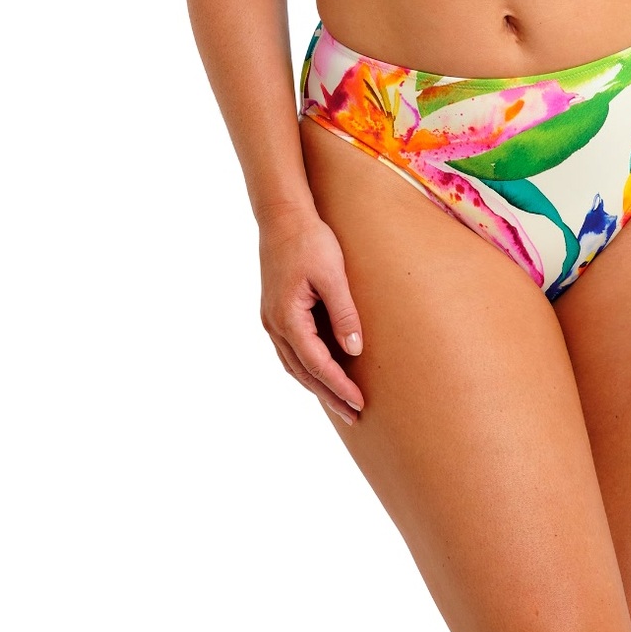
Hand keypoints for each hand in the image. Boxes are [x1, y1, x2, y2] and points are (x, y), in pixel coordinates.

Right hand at [258, 216, 365, 425]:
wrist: (282, 216)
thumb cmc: (310, 241)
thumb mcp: (333, 275)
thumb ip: (344, 314)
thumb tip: (354, 351)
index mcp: (287, 318)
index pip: (316, 364)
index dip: (338, 386)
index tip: (359, 402)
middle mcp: (274, 325)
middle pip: (302, 372)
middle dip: (329, 395)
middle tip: (354, 414)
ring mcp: (271, 319)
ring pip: (293, 365)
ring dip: (316, 385)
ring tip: (340, 401)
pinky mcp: (275, 312)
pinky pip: (290, 350)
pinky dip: (306, 367)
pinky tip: (321, 372)